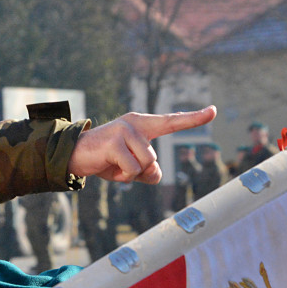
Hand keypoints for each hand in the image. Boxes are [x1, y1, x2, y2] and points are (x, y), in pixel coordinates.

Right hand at [68, 106, 216, 183]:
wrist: (73, 155)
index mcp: (143, 125)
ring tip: (113, 163)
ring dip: (130, 173)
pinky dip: (121, 176)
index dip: (194, 118)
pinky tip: (107, 165)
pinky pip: (131, 169)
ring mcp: (125, 130)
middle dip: (138, 171)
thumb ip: (149, 172)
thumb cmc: (106, 160)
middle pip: (154, 160)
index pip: (172, 121)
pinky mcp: (115, 141)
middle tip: (118, 164)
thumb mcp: (132, 169)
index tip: (213, 111)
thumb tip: (155, 172)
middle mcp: (135, 123)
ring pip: (145, 165)